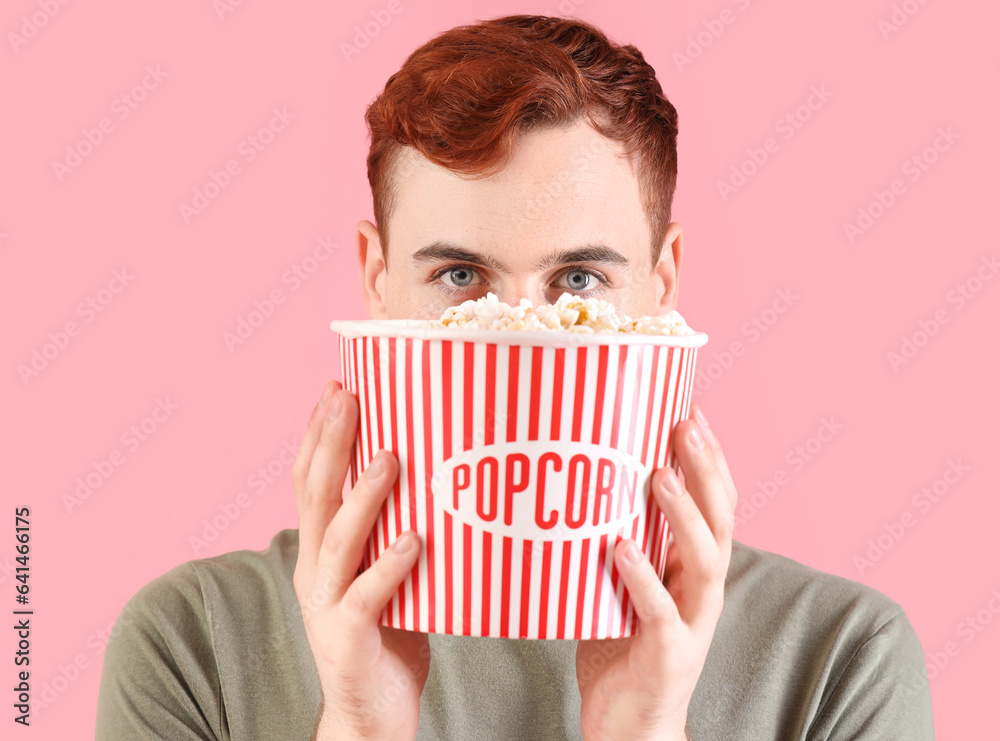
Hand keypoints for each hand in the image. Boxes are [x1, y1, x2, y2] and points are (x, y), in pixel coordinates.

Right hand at [292, 380, 428, 740]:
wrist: (370, 715)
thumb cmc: (387, 635)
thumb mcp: (384, 572)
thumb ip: (393, 530)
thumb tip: (437, 476)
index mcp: (321, 552)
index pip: (310, 481)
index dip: (319, 434)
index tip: (336, 388)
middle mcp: (316, 572)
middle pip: (315, 497)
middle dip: (330, 443)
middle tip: (346, 396)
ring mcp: (328, 606)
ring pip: (340, 542)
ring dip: (363, 497)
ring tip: (388, 458)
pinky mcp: (349, 640)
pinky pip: (369, 598)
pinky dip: (390, 566)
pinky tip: (415, 540)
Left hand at [576, 403, 736, 740]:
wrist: (631, 727)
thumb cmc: (622, 650)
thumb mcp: (622, 584)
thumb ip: (617, 540)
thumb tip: (576, 486)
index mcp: (693, 570)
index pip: (715, 504)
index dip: (709, 459)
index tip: (691, 412)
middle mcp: (702, 592)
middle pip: (720, 521)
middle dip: (706, 470)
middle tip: (685, 426)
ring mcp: (690, 625)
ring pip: (703, 563)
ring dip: (683, 516)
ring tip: (659, 476)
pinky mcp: (668, 657)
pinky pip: (659, 615)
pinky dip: (643, 579)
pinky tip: (621, 549)